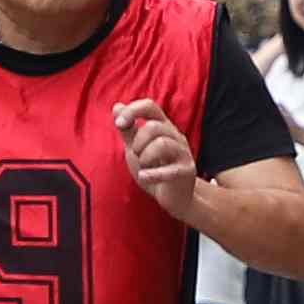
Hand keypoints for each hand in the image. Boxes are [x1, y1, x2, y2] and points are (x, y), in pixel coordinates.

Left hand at [113, 96, 202, 220]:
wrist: (174, 197)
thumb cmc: (155, 168)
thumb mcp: (136, 148)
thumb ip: (128, 129)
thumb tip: (117, 106)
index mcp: (163, 127)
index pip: (150, 106)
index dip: (132, 111)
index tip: (119, 123)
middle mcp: (175, 136)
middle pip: (154, 127)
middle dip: (138, 142)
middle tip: (137, 156)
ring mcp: (183, 153)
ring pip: (162, 144)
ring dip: (145, 156)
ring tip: (144, 167)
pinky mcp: (186, 171)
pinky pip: (170, 169)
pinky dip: (152, 174)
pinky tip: (144, 177)